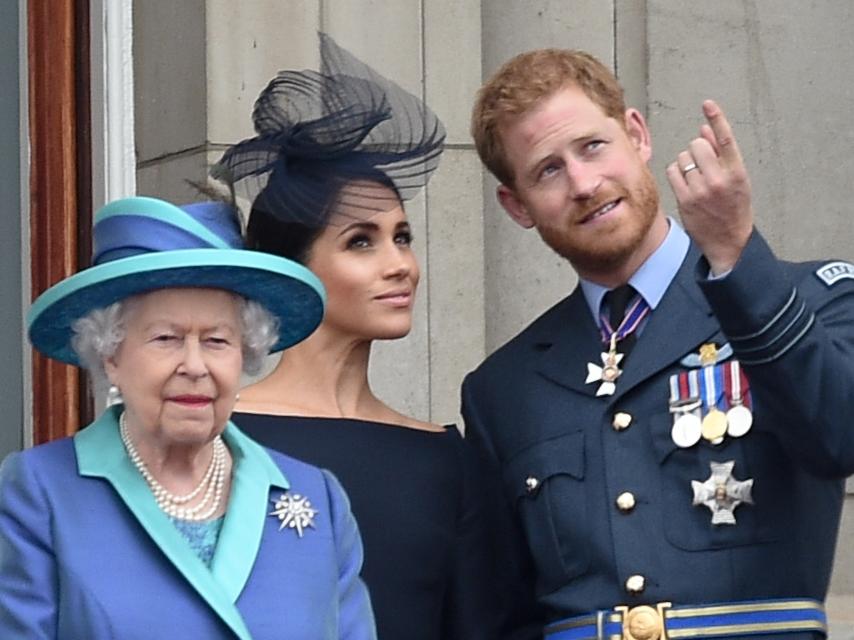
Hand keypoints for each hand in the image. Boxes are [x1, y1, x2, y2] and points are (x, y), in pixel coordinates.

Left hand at [666, 100, 753, 274]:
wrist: (729, 241)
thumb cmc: (734, 207)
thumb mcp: (737, 179)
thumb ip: (722, 154)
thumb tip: (705, 129)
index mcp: (737, 172)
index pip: (726, 139)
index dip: (717, 119)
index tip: (707, 104)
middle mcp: (719, 179)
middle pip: (697, 145)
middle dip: (697, 150)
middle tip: (702, 165)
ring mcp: (700, 190)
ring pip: (683, 158)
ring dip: (686, 162)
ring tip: (696, 177)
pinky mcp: (685, 199)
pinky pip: (672, 172)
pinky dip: (676, 173)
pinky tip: (684, 182)